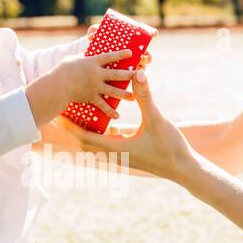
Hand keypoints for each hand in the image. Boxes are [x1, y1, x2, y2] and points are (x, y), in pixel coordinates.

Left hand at [53, 66, 196, 181]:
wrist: (183, 169)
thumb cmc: (170, 146)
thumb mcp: (156, 119)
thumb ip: (144, 96)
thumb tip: (138, 73)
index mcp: (117, 148)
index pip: (86, 137)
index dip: (70, 126)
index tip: (58, 115)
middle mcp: (116, 155)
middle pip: (85, 143)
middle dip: (72, 129)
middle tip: (59, 115)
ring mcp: (122, 157)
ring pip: (95, 145)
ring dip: (84, 131)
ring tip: (75, 116)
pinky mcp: (128, 155)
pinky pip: (107, 144)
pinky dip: (99, 133)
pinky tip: (101, 120)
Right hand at [56, 48, 135, 118]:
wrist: (56, 86)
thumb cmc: (62, 71)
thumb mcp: (73, 59)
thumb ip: (84, 58)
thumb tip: (88, 53)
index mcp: (92, 62)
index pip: (110, 56)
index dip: (121, 54)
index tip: (131, 53)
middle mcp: (96, 74)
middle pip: (116, 74)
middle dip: (129, 74)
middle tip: (140, 74)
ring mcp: (94, 86)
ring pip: (113, 91)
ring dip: (124, 95)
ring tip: (133, 98)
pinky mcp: (91, 97)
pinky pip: (102, 105)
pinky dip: (109, 111)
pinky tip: (117, 115)